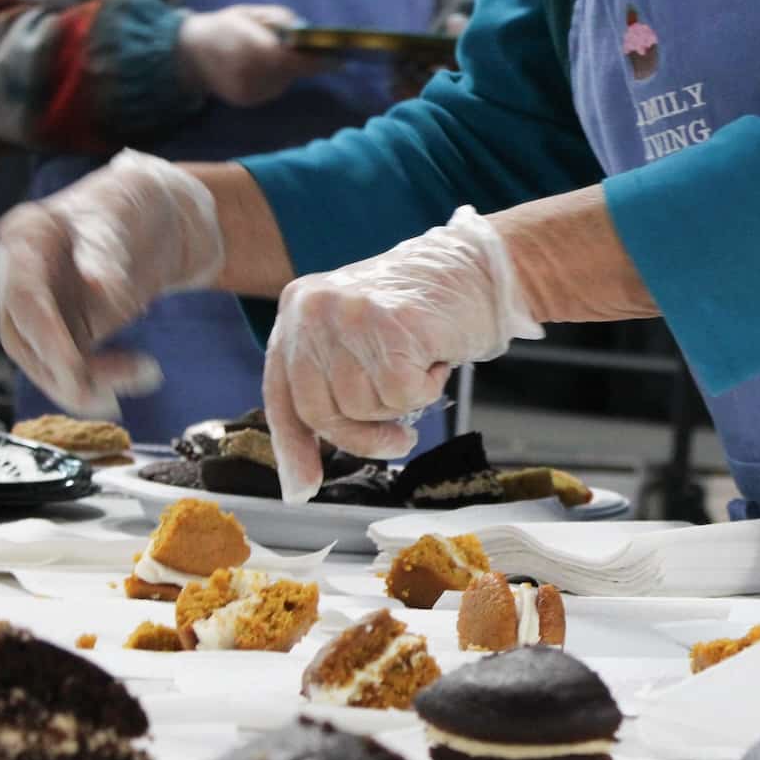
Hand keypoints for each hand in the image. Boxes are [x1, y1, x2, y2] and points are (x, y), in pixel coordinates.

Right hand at [0, 150, 225, 414]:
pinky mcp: (69, 330)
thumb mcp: (120, 213)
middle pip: (25, 340)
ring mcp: (44, 307)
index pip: (22, 298)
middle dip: (65, 372)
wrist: (160, 212)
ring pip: (49, 362)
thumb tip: (99, 289)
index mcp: (25, 238)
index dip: (46, 338)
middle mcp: (23, 276)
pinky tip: (143, 373)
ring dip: (91, 383)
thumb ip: (105, 250)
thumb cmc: (133, 201)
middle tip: (109, 395)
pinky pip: (77, 366)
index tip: (75, 369)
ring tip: (147, 373)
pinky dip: (106, 378)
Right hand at [176, 5, 327, 106]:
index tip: (339, 60)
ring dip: (286, 72)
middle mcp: (250, 73)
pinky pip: (271, 91)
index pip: (292, 60)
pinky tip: (260, 69)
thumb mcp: (251, 12)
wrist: (188, 53)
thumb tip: (306, 31)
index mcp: (250, 47)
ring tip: (271, 56)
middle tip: (308, 51)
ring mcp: (247, 90)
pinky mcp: (245, 102)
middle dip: (302, 62)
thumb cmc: (224, 26)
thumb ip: (281, 19)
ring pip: (283, 83)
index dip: (318, 62)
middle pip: (291, 72)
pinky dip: (273, 81)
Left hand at [263, 208, 543, 501]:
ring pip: (362, 407)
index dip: (293, 449)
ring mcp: (347, 314)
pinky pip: (401, 394)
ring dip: (401, 402)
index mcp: (297, 309)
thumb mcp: (358, 339)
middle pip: (319, 412)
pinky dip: (428, 388)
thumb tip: (302, 477)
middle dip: (363, 436)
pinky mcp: (387, 325)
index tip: (303, 489)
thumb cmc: (424, 312)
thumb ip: (329, 382)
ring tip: (419, 364)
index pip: (282, 395)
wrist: (477, 269)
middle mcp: (311, 308)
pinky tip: (435, 357)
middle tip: (400, 435)